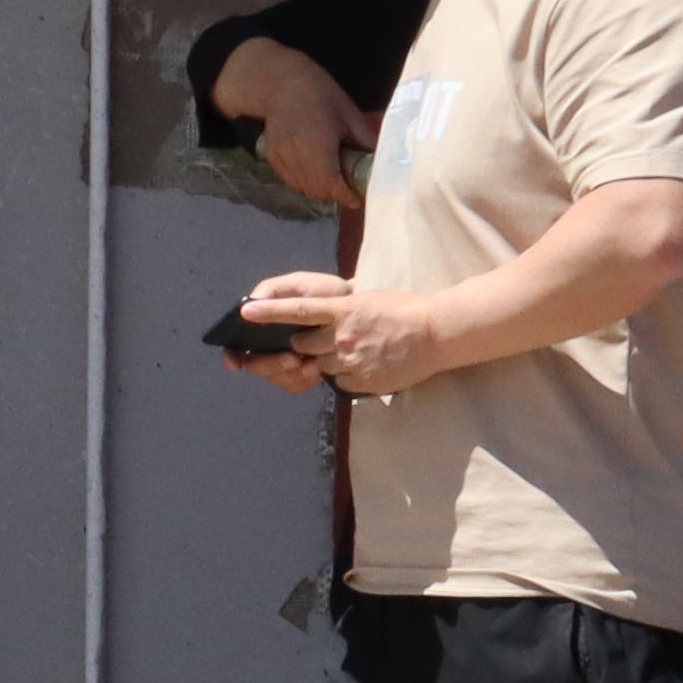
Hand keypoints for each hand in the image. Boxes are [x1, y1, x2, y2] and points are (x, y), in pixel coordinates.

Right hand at [213, 38, 372, 209]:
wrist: (281, 84)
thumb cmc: (321, 94)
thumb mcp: (349, 114)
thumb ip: (365, 141)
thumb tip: (382, 163)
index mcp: (318, 140)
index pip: (330, 182)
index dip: (345, 196)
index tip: (357, 200)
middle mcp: (296, 151)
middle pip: (316, 190)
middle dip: (335, 195)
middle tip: (349, 189)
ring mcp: (281, 155)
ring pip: (302, 188)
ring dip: (320, 191)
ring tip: (333, 182)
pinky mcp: (272, 157)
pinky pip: (291, 181)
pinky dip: (305, 184)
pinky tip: (316, 173)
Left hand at [226, 269, 435, 396]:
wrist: (436, 333)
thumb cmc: (402, 311)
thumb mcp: (365, 301)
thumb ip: (338, 312)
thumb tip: (318, 321)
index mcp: (342, 310)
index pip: (297, 311)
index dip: (268, 313)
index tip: (246, 312)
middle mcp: (341, 336)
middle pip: (302, 345)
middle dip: (303, 344)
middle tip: (319, 339)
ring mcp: (350, 361)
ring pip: (319, 365)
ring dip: (326, 360)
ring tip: (352, 350)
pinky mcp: (361, 381)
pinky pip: (339, 381)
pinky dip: (345, 375)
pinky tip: (366, 364)